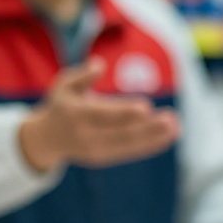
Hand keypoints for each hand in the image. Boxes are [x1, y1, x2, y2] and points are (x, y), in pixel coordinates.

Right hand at [18, 59, 179, 171]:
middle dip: (147, 128)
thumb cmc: (61, 104)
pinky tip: (168, 137)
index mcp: (76, 115)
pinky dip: (149, 145)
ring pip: (128, 145)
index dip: (124, 112)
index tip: (146, 107)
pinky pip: (129, 151)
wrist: (46, 139)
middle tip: (171, 119)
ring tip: (176, 127)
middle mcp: (86, 135)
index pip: (103, 115)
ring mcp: (95, 150)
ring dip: (154, 137)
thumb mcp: (64, 85)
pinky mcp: (103, 158)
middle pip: (120, 133)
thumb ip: (82, 75)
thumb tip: (100, 64)